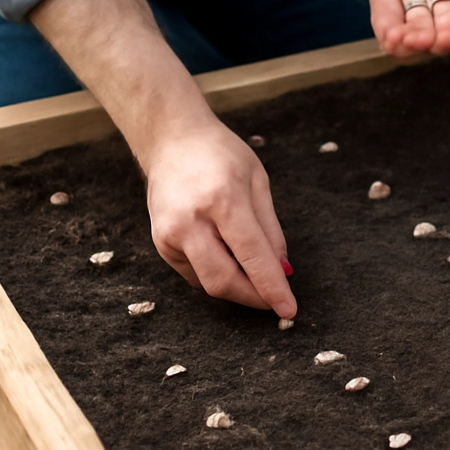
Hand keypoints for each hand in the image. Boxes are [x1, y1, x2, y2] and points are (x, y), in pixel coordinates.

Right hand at [30, 0, 295, 314]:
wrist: (172, 140)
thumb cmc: (221, 155)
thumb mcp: (258, 181)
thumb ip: (271, 229)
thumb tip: (282, 269)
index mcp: (222, 200)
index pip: (252, 256)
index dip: (272, 287)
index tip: (289, 309)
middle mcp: (191, 221)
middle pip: (224, 281)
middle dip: (254, 297)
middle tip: (275, 299)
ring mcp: (169, 234)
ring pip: (207, 284)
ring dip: (237, 289)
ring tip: (254, 274)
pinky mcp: (160, 243)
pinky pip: (194, 274)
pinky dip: (217, 274)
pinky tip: (227, 256)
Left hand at [364, 0, 449, 58]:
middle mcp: (442, 7)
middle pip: (445, 32)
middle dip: (447, 37)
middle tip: (446, 38)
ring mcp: (412, 1)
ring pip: (415, 31)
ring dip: (417, 40)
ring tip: (416, 41)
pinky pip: (385, 18)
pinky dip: (388, 31)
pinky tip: (394, 38)